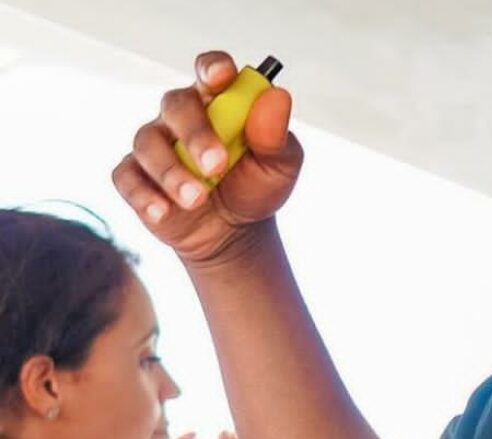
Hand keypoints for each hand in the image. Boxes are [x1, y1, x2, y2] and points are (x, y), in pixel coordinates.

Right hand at [112, 50, 303, 264]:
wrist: (235, 232)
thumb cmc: (255, 187)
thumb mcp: (279, 166)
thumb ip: (275, 135)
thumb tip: (276, 97)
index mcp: (220, 102)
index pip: (210, 71)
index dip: (213, 68)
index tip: (221, 77)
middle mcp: (182, 116)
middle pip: (177, 106)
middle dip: (195, 134)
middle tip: (216, 165)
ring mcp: (155, 144)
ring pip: (148, 143)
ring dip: (172, 173)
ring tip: (198, 199)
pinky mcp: (135, 175)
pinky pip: (127, 177)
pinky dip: (145, 195)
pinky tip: (165, 211)